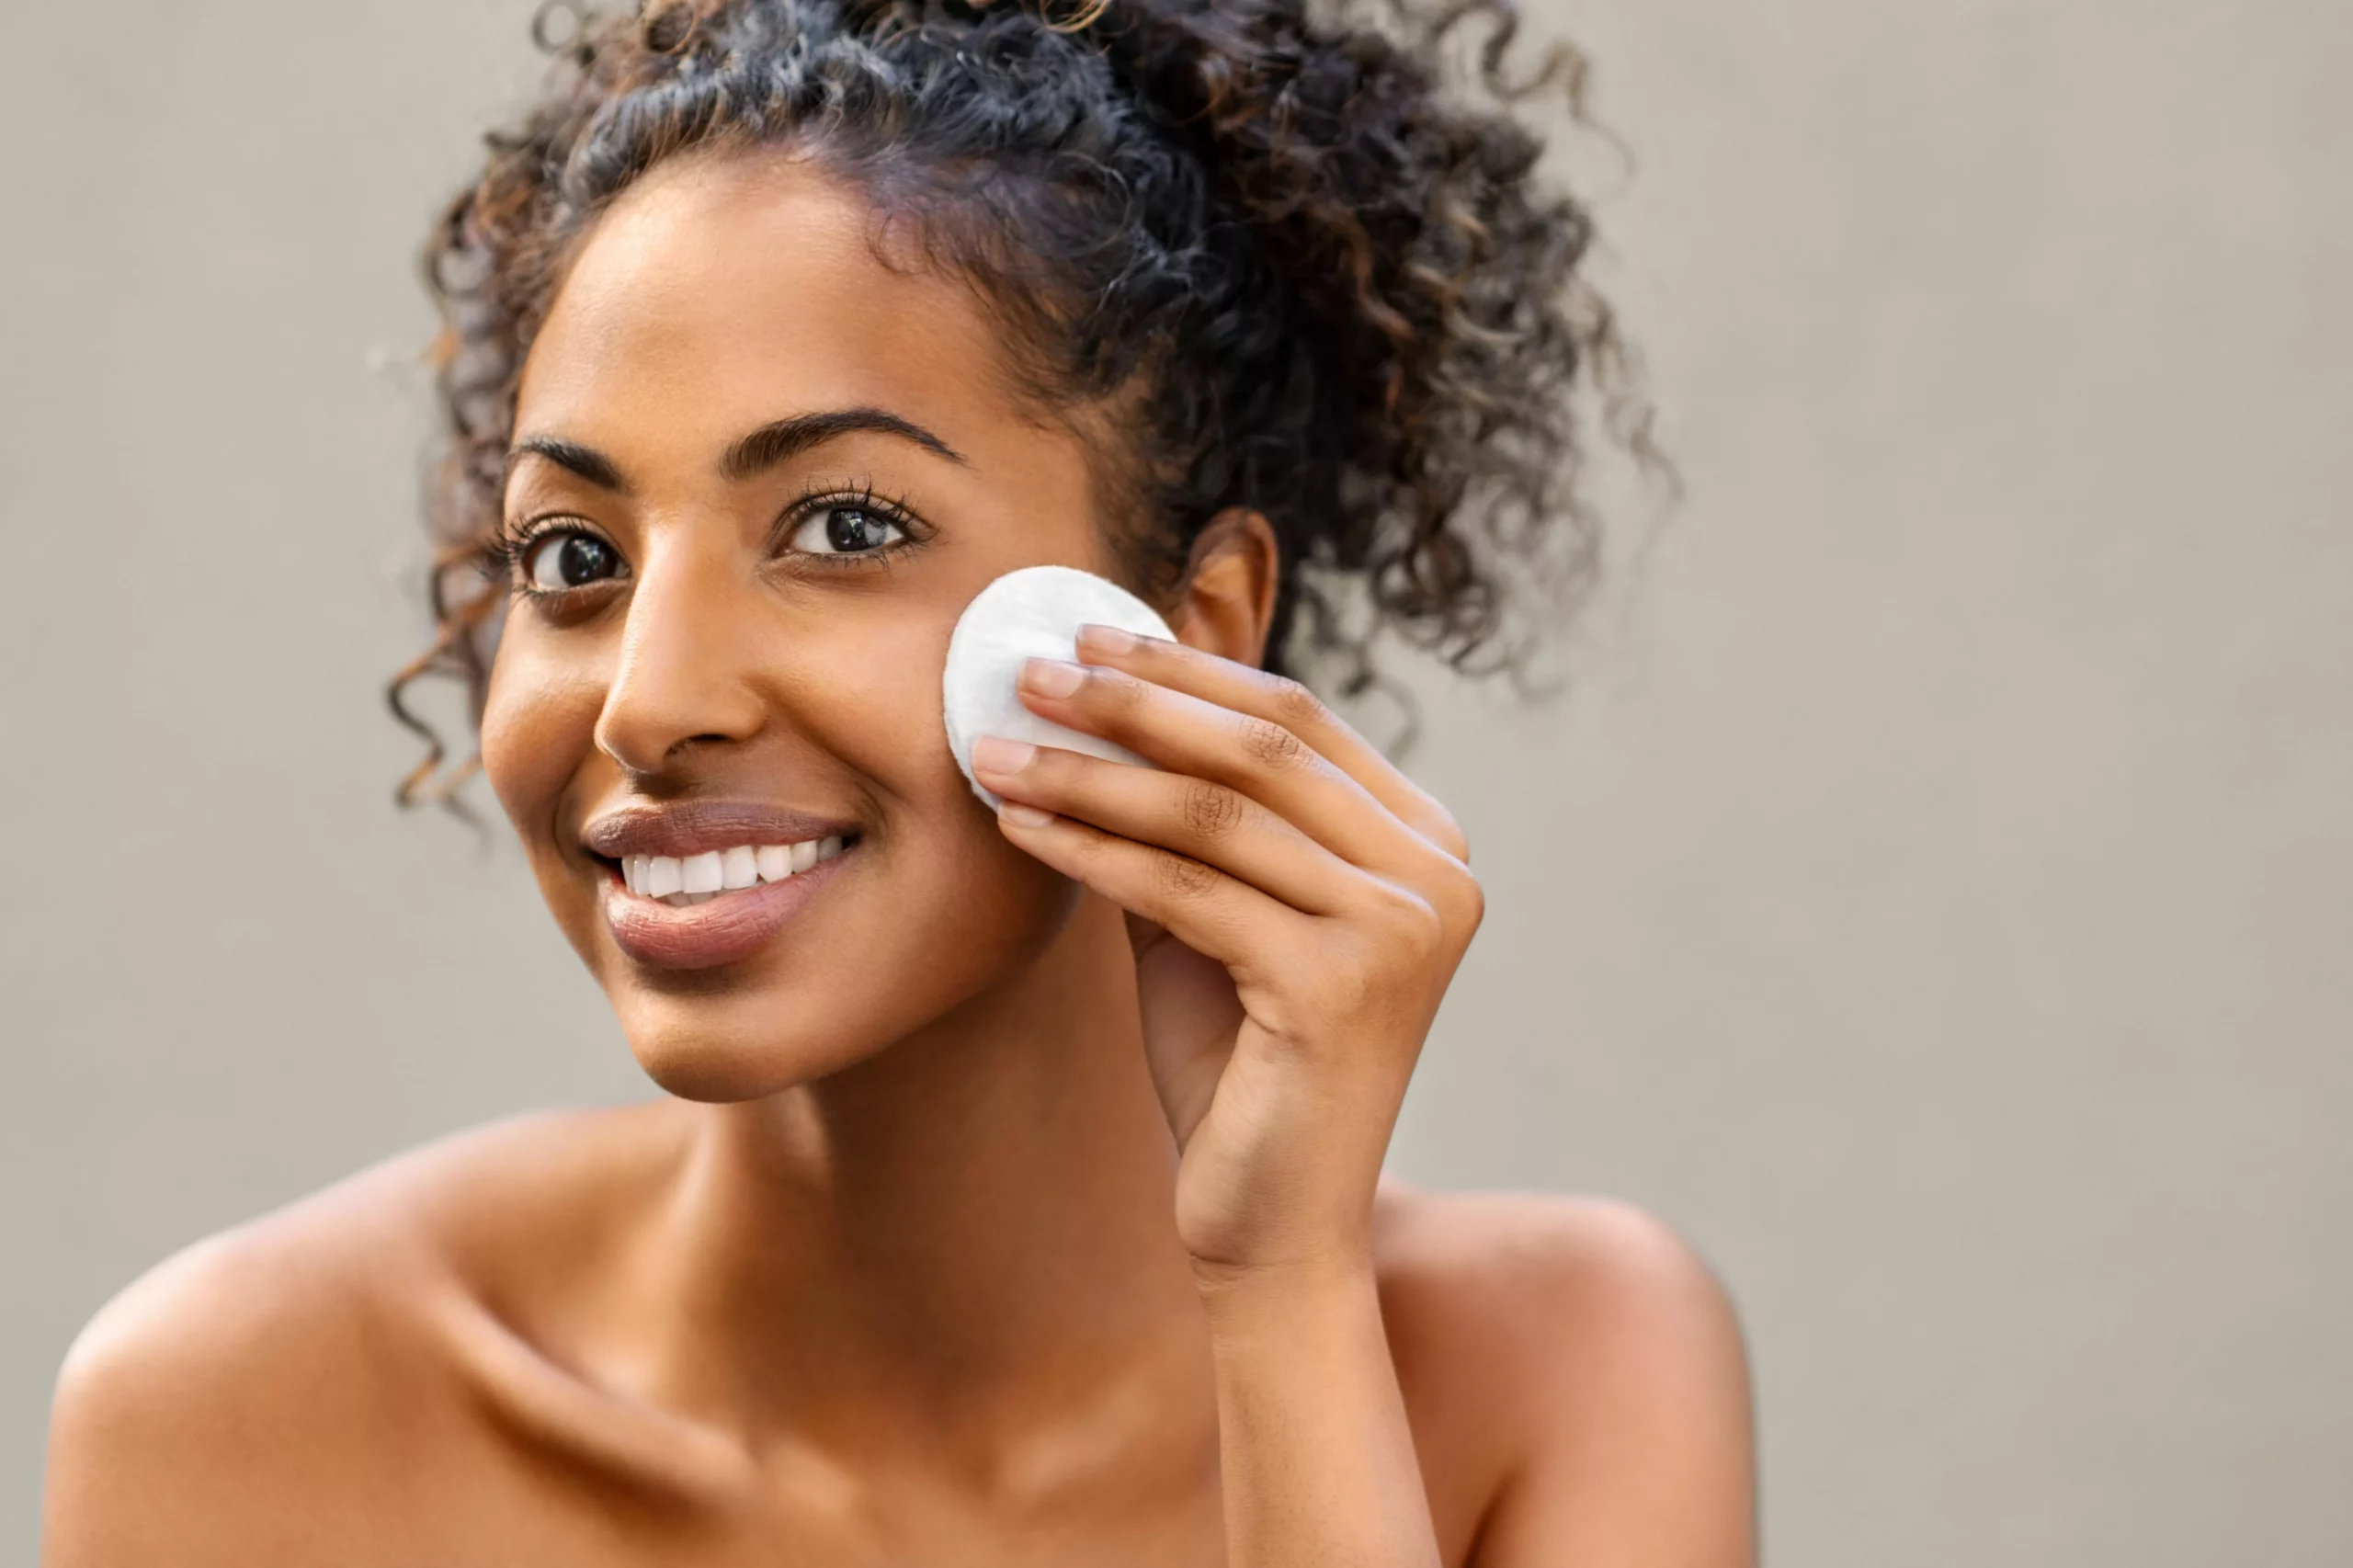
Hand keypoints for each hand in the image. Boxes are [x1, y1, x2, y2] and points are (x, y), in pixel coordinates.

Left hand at [969, 627, 1481, 1277]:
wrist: (1270, 1228)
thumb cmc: (1238, 1069)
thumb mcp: (1215, 915)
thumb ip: (1188, 818)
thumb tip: (1093, 697)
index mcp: (1426, 844)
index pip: (1296, 719)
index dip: (1185, 669)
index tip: (1084, 638)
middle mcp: (1437, 875)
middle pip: (1261, 747)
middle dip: (1132, 700)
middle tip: (1028, 670)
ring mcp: (1402, 930)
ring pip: (1214, 813)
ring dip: (1089, 772)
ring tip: (994, 750)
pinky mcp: (1341, 986)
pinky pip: (1186, 889)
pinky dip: (1091, 849)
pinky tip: (1019, 827)